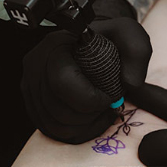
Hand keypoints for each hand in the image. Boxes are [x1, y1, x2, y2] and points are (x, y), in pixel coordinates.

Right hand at [21, 15, 151, 143]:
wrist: (89, 46)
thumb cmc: (106, 41)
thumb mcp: (127, 34)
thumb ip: (136, 51)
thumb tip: (130, 83)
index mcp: (55, 46)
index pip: (62, 83)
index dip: (90, 99)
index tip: (108, 97)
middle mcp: (35, 66)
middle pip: (58, 110)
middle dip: (90, 116)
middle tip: (107, 106)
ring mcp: (30, 88)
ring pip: (54, 125)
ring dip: (84, 127)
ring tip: (101, 114)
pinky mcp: (33, 105)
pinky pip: (51, 131)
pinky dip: (76, 132)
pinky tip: (91, 120)